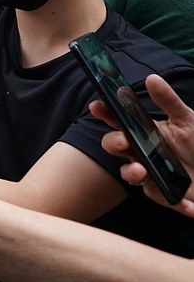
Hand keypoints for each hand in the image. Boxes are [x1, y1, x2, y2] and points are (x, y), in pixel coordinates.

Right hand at [93, 74, 193, 216]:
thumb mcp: (187, 121)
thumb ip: (169, 101)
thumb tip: (151, 78)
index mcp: (144, 131)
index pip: (117, 120)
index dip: (104, 113)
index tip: (96, 106)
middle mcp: (141, 151)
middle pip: (114, 146)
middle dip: (113, 143)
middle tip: (124, 141)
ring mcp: (150, 173)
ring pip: (129, 174)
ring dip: (132, 173)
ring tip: (143, 171)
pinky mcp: (163, 193)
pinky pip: (161, 198)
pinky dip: (174, 202)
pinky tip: (187, 204)